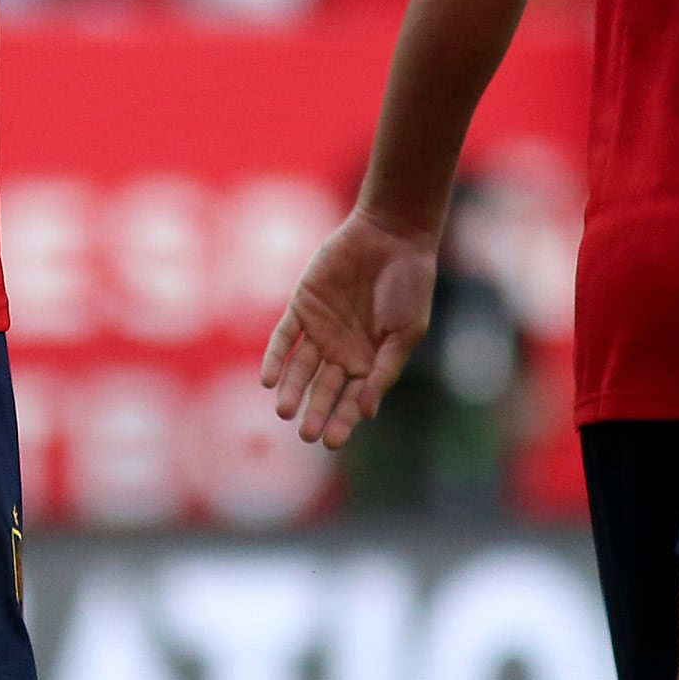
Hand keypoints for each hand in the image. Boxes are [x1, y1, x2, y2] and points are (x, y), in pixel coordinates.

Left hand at [260, 208, 439, 447]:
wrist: (393, 238)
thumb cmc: (409, 286)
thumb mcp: (405, 332)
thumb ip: (384, 370)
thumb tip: (367, 412)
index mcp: (369, 361)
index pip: (352, 399)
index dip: (342, 421)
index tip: (331, 442)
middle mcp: (341, 350)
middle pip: (323, 388)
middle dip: (315, 411)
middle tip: (306, 434)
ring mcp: (320, 329)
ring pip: (300, 368)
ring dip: (292, 389)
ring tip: (285, 411)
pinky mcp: (302, 306)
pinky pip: (284, 337)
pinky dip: (275, 357)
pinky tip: (269, 379)